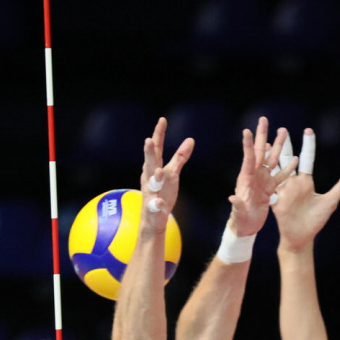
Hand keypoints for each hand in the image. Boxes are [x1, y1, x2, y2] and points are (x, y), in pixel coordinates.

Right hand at [138, 116, 194, 230]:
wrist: (152, 220)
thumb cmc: (162, 193)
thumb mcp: (172, 174)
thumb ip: (180, 157)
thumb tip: (190, 139)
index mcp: (154, 168)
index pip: (156, 149)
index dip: (159, 135)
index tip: (162, 120)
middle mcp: (149, 179)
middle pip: (150, 163)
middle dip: (149, 152)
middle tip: (148, 139)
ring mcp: (150, 193)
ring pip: (150, 184)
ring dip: (154, 177)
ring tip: (158, 170)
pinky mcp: (153, 209)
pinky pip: (154, 206)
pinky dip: (157, 204)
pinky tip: (160, 203)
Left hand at [228, 117, 291, 237]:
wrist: (246, 227)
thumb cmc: (240, 220)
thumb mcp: (239, 213)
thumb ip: (237, 205)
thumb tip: (232, 198)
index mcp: (246, 179)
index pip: (248, 158)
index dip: (248, 145)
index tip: (247, 130)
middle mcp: (255, 175)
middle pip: (260, 151)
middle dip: (262, 135)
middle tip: (264, 119)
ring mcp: (263, 180)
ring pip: (272, 159)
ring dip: (278, 145)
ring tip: (284, 130)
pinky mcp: (270, 187)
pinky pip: (281, 175)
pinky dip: (288, 167)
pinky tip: (296, 158)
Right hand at [271, 129, 339, 251]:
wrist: (301, 238)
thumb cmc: (315, 221)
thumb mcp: (330, 202)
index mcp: (305, 182)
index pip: (306, 159)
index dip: (308, 145)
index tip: (308, 130)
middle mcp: (292, 183)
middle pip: (287, 159)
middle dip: (284, 144)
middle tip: (282, 128)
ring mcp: (282, 191)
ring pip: (275, 170)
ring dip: (270, 157)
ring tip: (265, 143)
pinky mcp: (275, 201)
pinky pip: (269, 188)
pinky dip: (264, 178)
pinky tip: (258, 168)